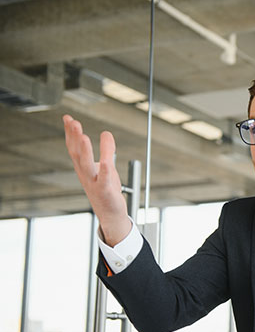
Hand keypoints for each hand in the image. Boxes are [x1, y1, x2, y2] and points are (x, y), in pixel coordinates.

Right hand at [63, 115, 130, 245]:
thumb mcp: (106, 167)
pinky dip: (104, 170)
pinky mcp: (105, 191)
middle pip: (76, 154)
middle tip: (72, 122)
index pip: (73, 148)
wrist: (111, 214)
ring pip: (86, 166)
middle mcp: (85, 175)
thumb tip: (105, 133)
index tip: (66, 118)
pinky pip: (104, 180)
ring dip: (84, 151)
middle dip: (73, 138)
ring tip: (83, 136)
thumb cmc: (107, 190)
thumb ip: (105, 151)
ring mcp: (94, 183)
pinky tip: (105, 161)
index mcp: (83, 168)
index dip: (70, 133)